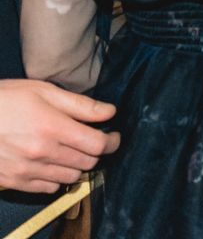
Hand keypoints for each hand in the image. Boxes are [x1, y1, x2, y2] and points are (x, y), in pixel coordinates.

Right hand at [0, 81, 117, 192]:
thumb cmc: (5, 99)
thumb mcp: (43, 91)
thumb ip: (80, 105)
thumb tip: (110, 112)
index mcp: (53, 128)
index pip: (98, 145)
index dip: (113, 140)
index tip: (114, 136)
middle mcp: (42, 153)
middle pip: (87, 163)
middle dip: (95, 152)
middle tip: (92, 141)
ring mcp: (27, 170)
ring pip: (70, 177)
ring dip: (77, 166)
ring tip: (71, 152)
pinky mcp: (13, 181)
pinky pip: (47, 189)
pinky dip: (56, 179)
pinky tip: (52, 164)